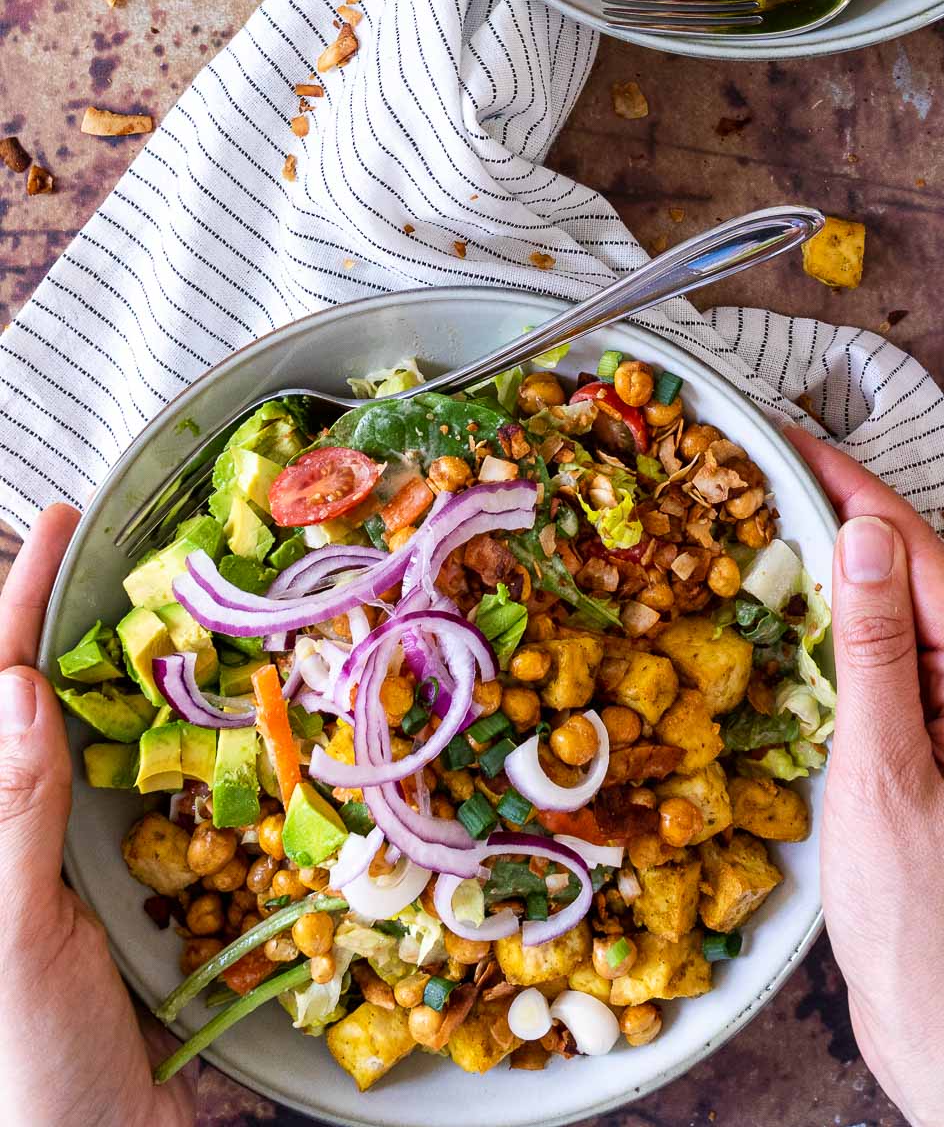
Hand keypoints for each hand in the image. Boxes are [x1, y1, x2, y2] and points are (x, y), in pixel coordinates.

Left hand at [0, 505, 195, 1126]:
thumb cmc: (30, 1078)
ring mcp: (110, 865)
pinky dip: (232, 749)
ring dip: (172, 672)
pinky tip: (268, 715)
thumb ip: (10, 825)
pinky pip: (204, 806)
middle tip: (144, 540)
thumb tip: (21, 689)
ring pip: (139, 743)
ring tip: (215, 601)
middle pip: (65, 699)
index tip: (59, 522)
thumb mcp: (8, 948)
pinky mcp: (174, 897)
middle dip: (92, 616)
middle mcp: (46, 832)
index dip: (19, 601)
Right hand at [786, 430, 943, 1126]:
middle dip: (848, 519)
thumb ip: (872, 648)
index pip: (920, 558)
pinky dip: (847, 633)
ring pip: (904, 620)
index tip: (795, 442)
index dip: (856, 493)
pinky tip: (804, 619)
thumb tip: (863, 535)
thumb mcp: (880, 769)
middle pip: (917, 579)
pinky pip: (896, 666)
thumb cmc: (916, 913)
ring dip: (844, 572)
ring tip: (777, 522)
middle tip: (772, 471)